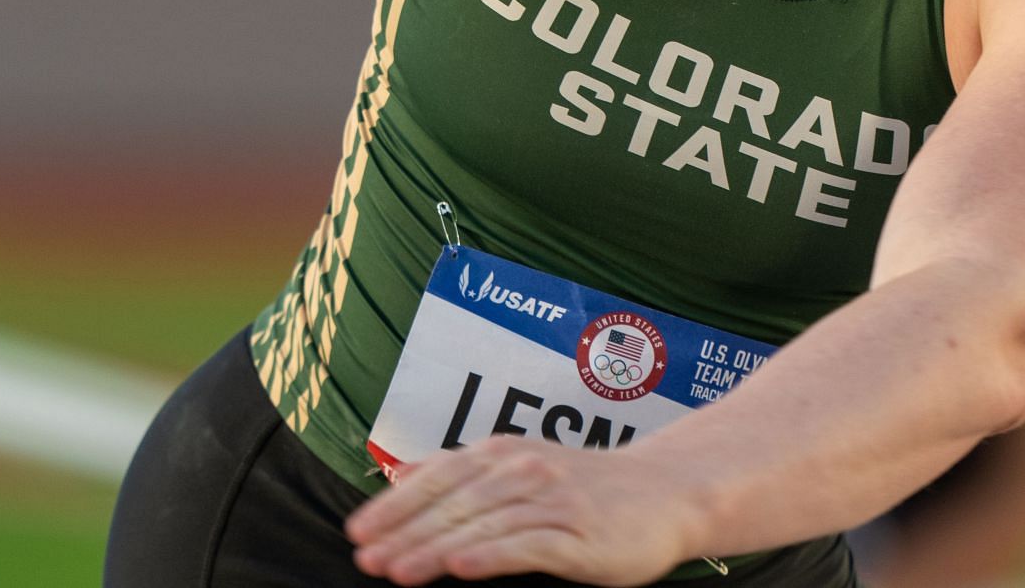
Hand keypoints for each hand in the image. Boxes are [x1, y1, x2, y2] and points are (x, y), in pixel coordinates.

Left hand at [345, 435, 699, 585]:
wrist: (667, 492)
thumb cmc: (586, 488)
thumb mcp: (519, 467)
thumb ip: (461, 472)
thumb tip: (400, 476)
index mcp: (502, 453)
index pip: (437, 478)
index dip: (394, 506)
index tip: (357, 532)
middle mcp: (523, 470)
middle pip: (453, 503)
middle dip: (403, 532)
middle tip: (365, 558)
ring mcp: (552, 501)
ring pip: (482, 524)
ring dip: (435, 548)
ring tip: (396, 571)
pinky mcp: (579, 535)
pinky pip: (528, 545)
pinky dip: (491, 554)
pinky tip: (462, 567)